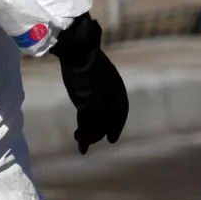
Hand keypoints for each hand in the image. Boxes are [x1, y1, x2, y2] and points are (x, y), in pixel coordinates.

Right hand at [50, 12, 127, 154]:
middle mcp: (114, 100)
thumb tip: (95, 72)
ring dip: (89, 137)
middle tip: (97, 142)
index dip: (116, 126)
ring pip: (97, 128)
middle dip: (102, 133)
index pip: (121, 112)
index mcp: (117, 89)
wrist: (79, 52)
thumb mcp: (97, 71)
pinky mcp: (90, 108)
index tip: (112, 137)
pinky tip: (81, 147)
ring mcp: (103, 105)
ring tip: (80, 139)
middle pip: (109, 122)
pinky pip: (86, 128)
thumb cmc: (86, 55)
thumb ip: (99, 82)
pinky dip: (83, 139)